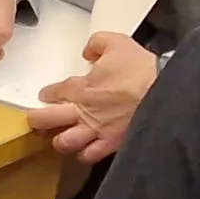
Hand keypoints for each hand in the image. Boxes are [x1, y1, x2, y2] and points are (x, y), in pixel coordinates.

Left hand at [25, 33, 156, 164]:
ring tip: (58, 138)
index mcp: (81, 88)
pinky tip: (84, 151)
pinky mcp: (111, 143)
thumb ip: (96, 44)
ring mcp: (96, 130)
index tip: (46, 95)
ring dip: (59, 140)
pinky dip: (84, 154)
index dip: (47, 94)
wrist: (164, 92)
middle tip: (36, 119)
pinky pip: (90, 155)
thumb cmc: (142, 70)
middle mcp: (84, 112)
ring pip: (64, 143)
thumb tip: (88, 51)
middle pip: (47, 120)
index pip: (54, 93)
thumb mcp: (117, 43)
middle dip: (38, 119)